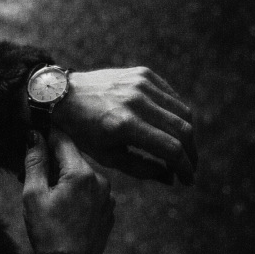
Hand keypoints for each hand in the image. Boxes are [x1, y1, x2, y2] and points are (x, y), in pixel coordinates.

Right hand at [23, 130, 113, 253]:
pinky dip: (77, 190)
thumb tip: (34, 135)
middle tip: (34, 173)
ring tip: (48, 193)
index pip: (62, 139)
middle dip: (53, 160)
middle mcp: (99, 180)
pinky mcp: (108, 209)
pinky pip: (90, 189)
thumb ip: (35, 161)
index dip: (46, 136)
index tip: (34, 137)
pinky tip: (63, 206)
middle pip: (72, 157)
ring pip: (81, 173)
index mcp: (81, 173)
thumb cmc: (49, 233)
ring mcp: (107, 196)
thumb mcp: (34, 194)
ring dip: (65, 176)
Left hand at [52, 67, 196, 184]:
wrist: (63, 94)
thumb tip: (172, 177)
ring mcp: (140, 83)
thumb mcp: (107, 156)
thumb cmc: (83, 130)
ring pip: (181, 111)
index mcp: (125, 124)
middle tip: (188, 166)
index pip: (172, 149)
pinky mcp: (142, 73)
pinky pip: (170, 94)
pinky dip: (176, 112)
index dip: (185, 168)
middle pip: (183, 129)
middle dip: (191, 153)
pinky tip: (170, 125)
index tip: (187, 180)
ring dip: (187, 134)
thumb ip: (142, 169)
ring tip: (181, 149)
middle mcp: (136, 101)